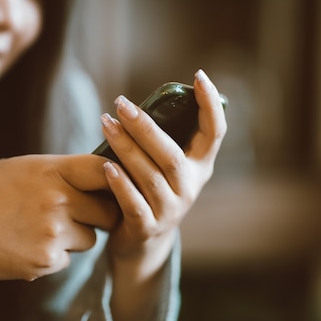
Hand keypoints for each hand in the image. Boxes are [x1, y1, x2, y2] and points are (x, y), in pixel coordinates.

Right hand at [0, 154, 118, 308]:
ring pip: (89, 238)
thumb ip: (59, 172)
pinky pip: (67, 259)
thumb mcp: (19, 169)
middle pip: (108, 211)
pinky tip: (25, 245)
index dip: (114, 178)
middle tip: (80, 213)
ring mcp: (53, 233)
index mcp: (49, 171)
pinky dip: (53, 255)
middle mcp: (56, 200)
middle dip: (99, 214)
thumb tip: (97, 175)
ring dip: (76, 236)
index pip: (104, 170)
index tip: (112, 184)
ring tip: (40, 228)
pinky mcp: (45, 261)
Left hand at [101, 69, 226, 266]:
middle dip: (146, 127)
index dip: (210, 104)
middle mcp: (190, 188)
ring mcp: (171, 210)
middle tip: (121, 103)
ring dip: (126, 147)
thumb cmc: (150, 192)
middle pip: (171, 155)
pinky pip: (133, 203)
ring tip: (105, 123)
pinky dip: (120, 183)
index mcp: (200, 167)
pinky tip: (105, 165)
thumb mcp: (165, 168)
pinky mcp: (147, 228)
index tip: (199, 76)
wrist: (143, 244)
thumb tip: (135, 104)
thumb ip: (160, 142)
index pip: (215, 132)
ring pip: (150, 176)